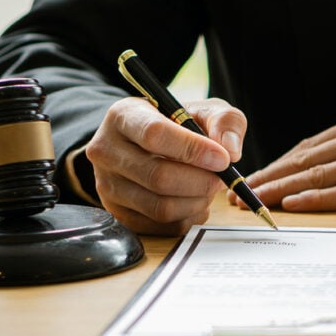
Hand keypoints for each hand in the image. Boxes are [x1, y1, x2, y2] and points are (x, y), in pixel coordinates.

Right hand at [85, 97, 246, 234]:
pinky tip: (196, 200)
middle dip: (201, 181)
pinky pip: (160, 226)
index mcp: (123, 116)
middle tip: (221, 178)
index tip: (222, 158)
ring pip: (159, 207)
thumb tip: (230, 151)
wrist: (148, 143)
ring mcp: (107, 185)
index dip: (193, 150)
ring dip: (197, 201)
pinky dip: (188, 217)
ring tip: (209, 188)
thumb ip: (224, 121)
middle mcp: (106, 151)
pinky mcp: (118, 213)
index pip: (154, 135)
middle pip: (157, 177)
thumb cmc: (178, 124)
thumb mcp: (204, 110)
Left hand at [232, 106, 335, 211]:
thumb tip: (333, 155)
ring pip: (321, 175)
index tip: (255, 177)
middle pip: (308, 159)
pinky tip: (296, 205)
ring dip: (284, 190)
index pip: (311, 144)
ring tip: (256, 202)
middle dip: (271, 177)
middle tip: (240, 192)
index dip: (280, 162)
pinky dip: (319, 199)